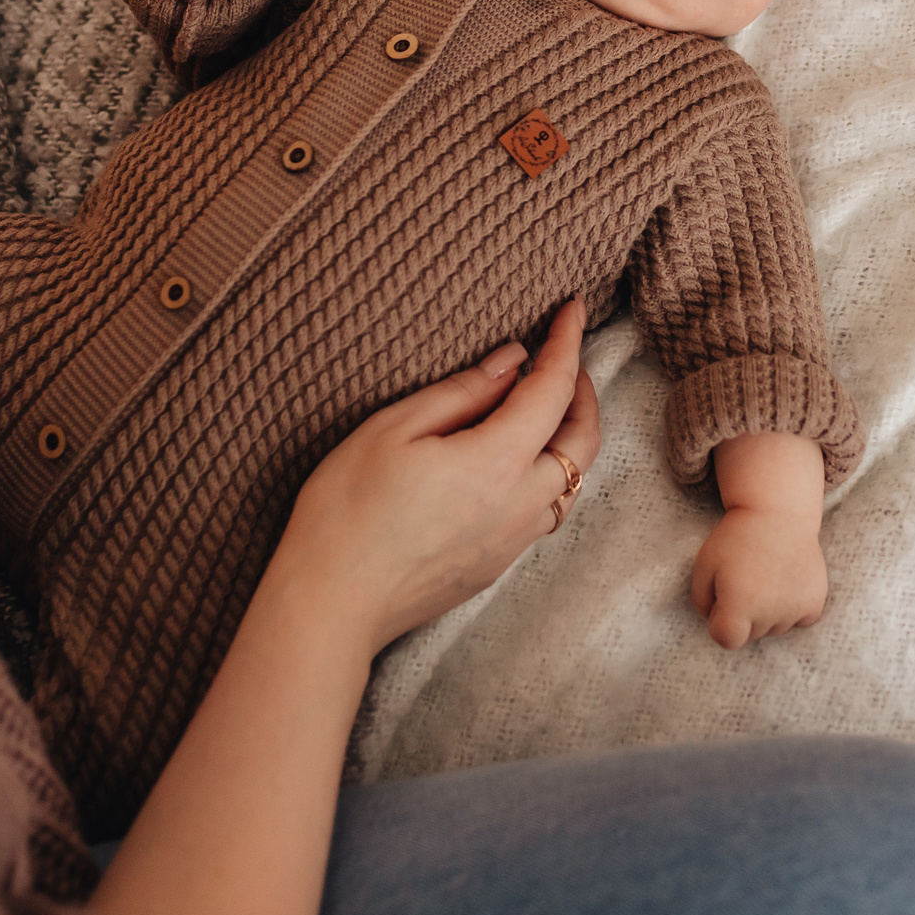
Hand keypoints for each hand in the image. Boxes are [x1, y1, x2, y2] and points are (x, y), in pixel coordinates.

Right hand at [268, 299, 600, 653]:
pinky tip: (517, 461)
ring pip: (572, 483)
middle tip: (563, 358)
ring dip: (571, 438)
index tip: (573, 310)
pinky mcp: (495, 567)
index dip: (567, 344)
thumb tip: (511, 361)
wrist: (330, 604)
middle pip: (583, 441)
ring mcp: (512, 542)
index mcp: (497, 463)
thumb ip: (461, 392)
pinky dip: (549, 474)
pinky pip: (544, 512)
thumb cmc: (346, 510)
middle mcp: (519, 506)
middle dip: (584, 392)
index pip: (554, 389)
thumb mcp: (393, 430)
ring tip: (545, 406)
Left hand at [691, 506, 826, 648]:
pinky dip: (792, 607)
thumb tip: (715, 621)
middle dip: (744, 615)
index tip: (722, 602)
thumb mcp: (704, 564)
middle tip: (745, 580)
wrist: (779, 513)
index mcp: (739, 605)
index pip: (726, 640)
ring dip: (768, 611)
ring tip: (766, 576)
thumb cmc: (736, 538)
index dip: (719, 623)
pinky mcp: (815, 603)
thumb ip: (701, 601)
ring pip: (775, 628)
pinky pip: (799, 620)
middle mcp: (770, 613)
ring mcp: (795, 609)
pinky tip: (785, 581)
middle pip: (751, 634)